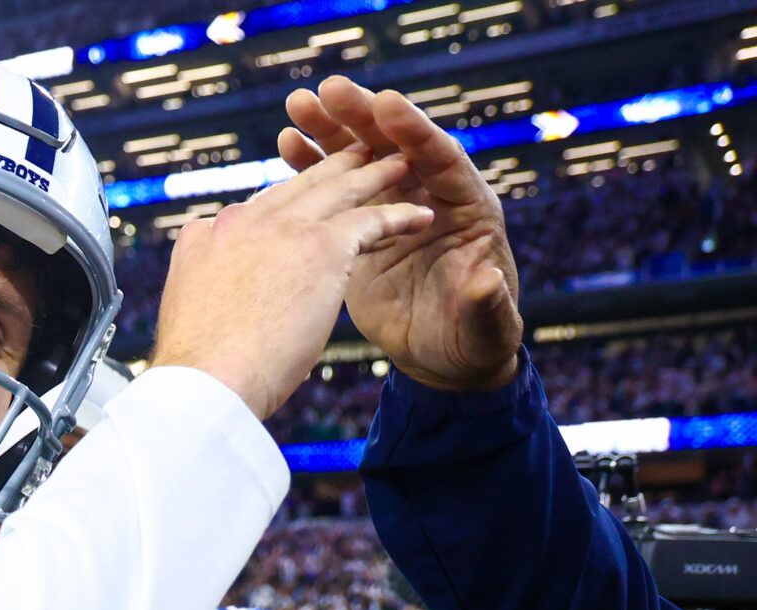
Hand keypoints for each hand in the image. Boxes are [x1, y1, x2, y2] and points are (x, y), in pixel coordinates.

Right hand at [152, 145, 433, 420]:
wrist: (202, 383)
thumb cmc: (194, 374)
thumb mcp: (184, 321)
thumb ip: (207, 299)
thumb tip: (219, 315)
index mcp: (203, 238)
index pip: (253, 212)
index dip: (284, 208)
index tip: (302, 210)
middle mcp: (239, 222)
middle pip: (295, 187)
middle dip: (331, 169)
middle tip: (357, 154)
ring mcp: (277, 228)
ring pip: (337, 190)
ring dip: (373, 175)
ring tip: (399, 164)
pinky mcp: (317, 245)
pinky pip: (370, 220)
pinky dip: (399, 216)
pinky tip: (421, 216)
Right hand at [279, 76, 522, 391]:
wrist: (445, 355)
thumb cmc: (475, 339)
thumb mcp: (487, 326)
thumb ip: (487, 303)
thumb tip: (486, 282)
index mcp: (467, 209)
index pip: (442, 158)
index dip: (414, 132)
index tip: (386, 106)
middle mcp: (429, 196)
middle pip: (396, 145)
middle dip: (363, 117)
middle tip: (331, 89)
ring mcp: (392, 208)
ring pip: (361, 159)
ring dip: (330, 130)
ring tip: (299, 105)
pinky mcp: (360, 229)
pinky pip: (336, 188)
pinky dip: (313, 165)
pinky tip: (287, 142)